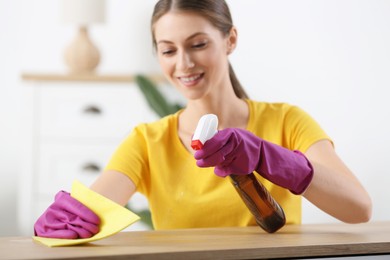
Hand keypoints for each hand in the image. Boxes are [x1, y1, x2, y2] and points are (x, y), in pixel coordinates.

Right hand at [34, 191, 99, 238]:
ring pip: (66, 226)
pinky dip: (65, 235)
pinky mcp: (42, 230)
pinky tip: (74, 236)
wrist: (57, 214)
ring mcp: (46, 219)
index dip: (87, 214)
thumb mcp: (76, 203)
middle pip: (72, 218)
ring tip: (89, 234)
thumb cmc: (72, 209)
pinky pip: (54, 234)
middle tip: (95, 229)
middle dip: (85, 225)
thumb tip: (98, 208)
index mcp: (62, 198)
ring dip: (79, 231)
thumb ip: (83, 203)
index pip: (76, 206)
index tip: (97, 221)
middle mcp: (53, 208)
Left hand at [194, 128, 312, 194]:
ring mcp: (242, 154)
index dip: (204, 146)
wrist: (266, 154)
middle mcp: (238, 142)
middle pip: (217, 151)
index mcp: (233, 133)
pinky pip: (230, 169)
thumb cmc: (244, 145)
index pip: (215, 139)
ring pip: (222, 161)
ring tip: (205, 164)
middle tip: (198, 161)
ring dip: (213, 164)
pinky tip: (220, 170)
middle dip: (205, 157)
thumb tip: (198, 141)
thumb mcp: (233, 137)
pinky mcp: (245, 165)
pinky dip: (223, 170)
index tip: (197, 151)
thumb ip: (219, 139)